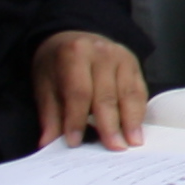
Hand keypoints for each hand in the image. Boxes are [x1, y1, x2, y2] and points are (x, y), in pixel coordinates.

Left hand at [32, 31, 147, 148]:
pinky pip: (139, 90)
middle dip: (110, 124)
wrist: (72, 36)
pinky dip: (139, 111)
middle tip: (114, 147)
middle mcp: (102, 53)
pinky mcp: (135, 63)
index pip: (79, 92)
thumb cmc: (56, 64)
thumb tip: (48, 142)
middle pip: (107, 94)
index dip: (77, 119)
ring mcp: (122, 57)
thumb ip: (49, 114)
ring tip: (132, 142)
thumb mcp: (44, 84)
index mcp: (74, 54)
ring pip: (128, 93)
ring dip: (131, 121)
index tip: (75, 143)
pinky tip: (137, 128)